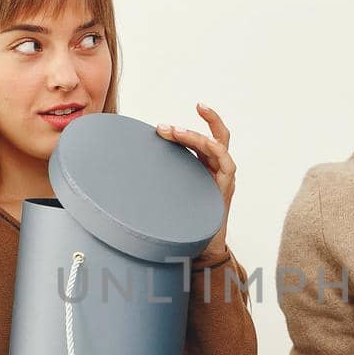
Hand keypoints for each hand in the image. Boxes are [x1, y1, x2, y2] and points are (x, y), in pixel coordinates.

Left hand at [156, 103, 233, 261]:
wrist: (199, 250)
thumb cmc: (183, 223)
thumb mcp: (170, 195)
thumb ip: (160, 177)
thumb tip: (128, 167)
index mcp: (208, 169)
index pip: (212, 138)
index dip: (208, 120)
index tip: (197, 104)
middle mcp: (219, 171)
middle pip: (221, 137)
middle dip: (205, 121)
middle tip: (169, 123)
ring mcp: (224, 180)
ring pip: (218, 147)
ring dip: (194, 136)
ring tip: (172, 132)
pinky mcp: (225, 190)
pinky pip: (225, 163)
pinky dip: (212, 149)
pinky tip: (199, 145)